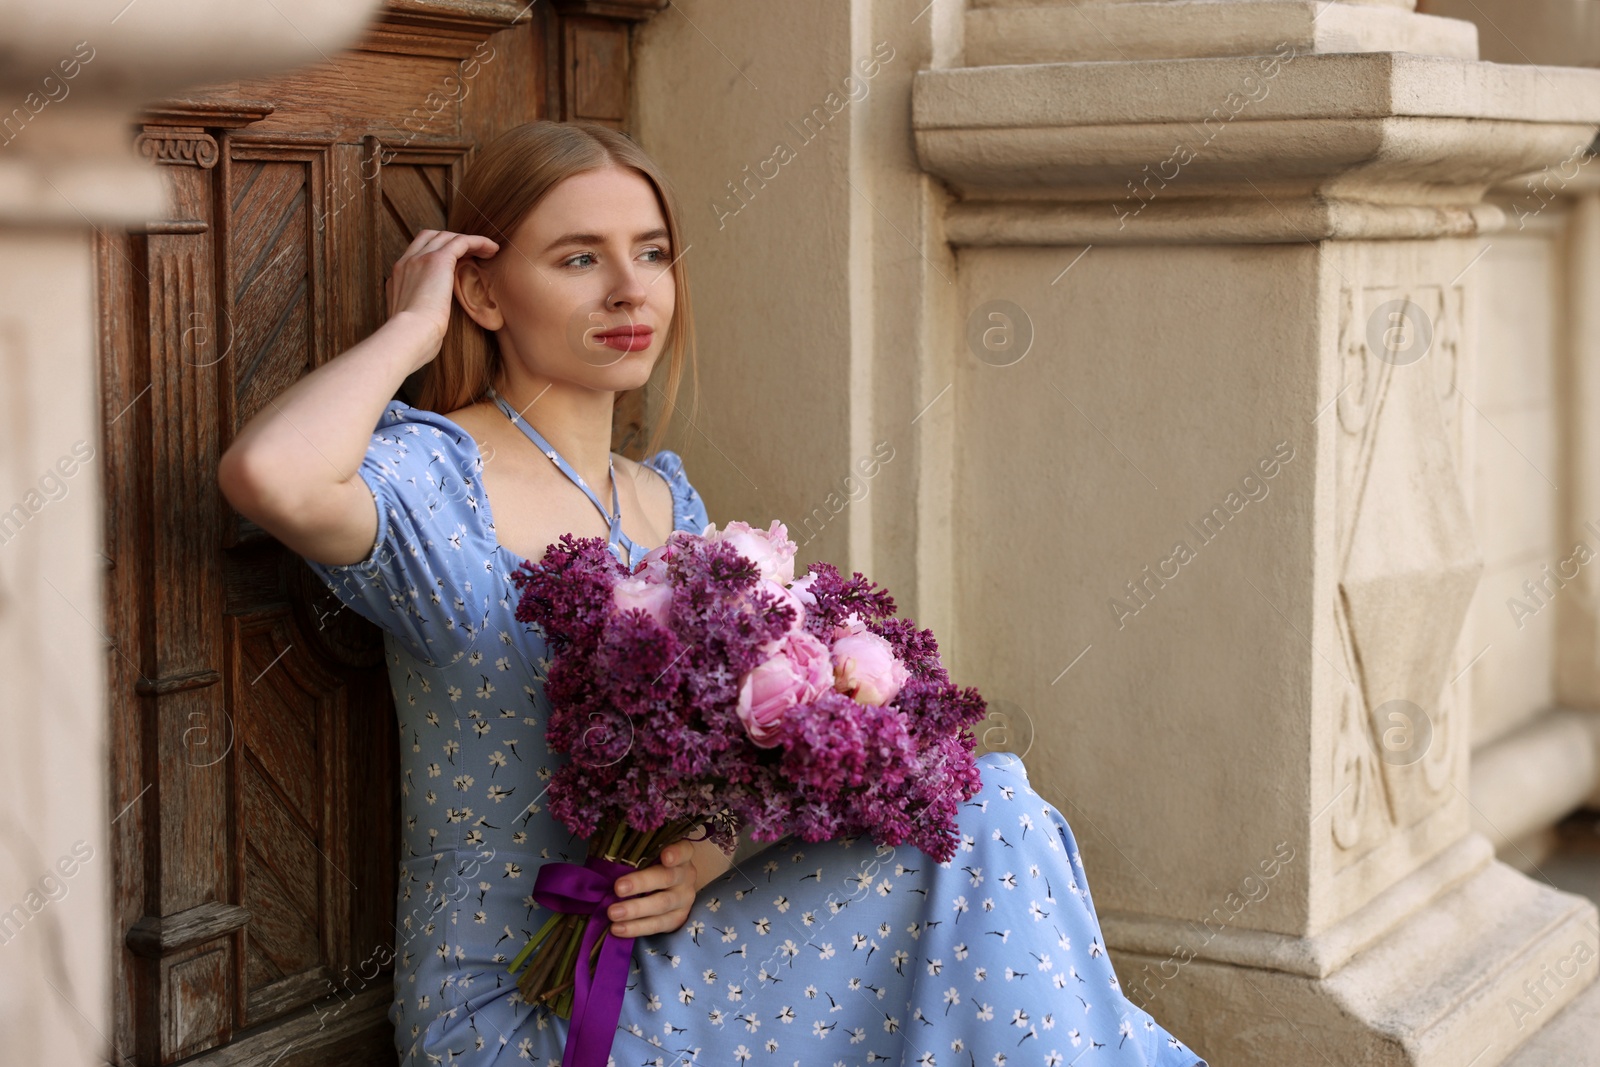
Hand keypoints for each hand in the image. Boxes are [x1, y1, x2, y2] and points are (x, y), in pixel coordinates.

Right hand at [384, 228, 498, 355]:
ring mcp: (420, 259)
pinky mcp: (437, 260)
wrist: (409, 335)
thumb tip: (432, 323)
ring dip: (469, 241)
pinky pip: (461, 241)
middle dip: (452, 241)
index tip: (456, 262)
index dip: (437, 252)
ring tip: (488, 251)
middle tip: (473, 252)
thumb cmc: (413, 341)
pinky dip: (478, 242)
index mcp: (398, 278)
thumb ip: (420, 315)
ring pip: (446, 237)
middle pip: (430, 238)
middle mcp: (406, 263)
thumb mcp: (412, 324)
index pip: (416, 254)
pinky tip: (492, 249)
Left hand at [607, 840, 699, 937]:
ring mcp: (684, 899)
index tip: (665, 856)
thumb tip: (605, 862)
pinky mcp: (678, 919)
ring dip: (635, 910)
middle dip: (641, 883)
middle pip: (666, 878)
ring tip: (613, 913)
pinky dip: (636, 928)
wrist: (676, 887)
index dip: (676, 853)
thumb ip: (638, 856)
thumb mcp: (653, 856)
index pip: (683, 850)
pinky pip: (657, 925)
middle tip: (618, 888)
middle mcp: (686, 876)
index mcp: (682, 855)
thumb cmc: (656, 865)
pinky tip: (618, 929)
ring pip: (662, 905)